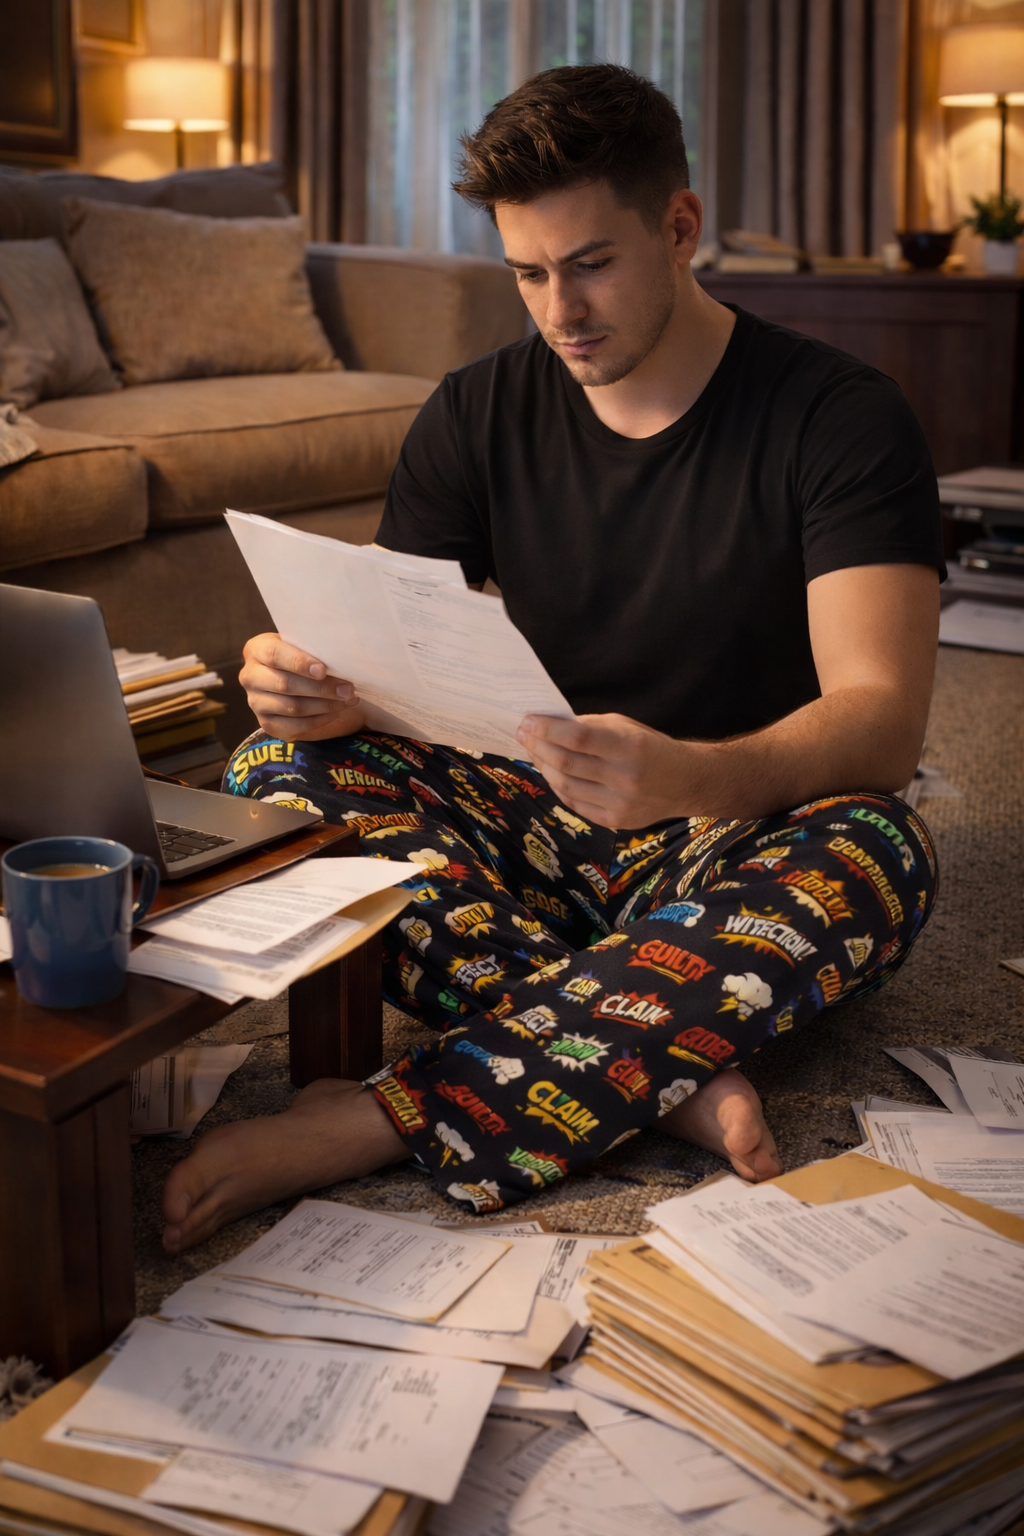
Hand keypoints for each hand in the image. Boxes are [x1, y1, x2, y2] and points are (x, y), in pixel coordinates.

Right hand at [239, 633, 366, 741]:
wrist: (291, 678)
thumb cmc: (301, 657)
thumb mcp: (302, 646)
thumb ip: (313, 650)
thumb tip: (342, 662)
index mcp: (256, 650)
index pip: (274, 655)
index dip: (299, 663)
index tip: (323, 670)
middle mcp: (250, 677)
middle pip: (285, 684)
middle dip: (321, 688)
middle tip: (348, 689)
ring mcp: (256, 703)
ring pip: (293, 707)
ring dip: (326, 705)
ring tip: (348, 700)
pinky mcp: (266, 724)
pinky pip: (295, 726)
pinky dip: (320, 720)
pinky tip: (336, 712)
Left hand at [516, 712, 696, 828]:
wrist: (686, 783)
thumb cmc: (651, 748)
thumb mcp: (626, 727)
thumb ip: (590, 726)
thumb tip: (549, 725)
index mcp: (629, 746)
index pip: (577, 737)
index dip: (547, 729)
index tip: (528, 721)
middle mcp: (625, 777)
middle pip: (566, 763)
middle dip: (538, 746)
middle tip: (522, 734)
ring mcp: (619, 802)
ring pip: (565, 785)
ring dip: (543, 766)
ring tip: (534, 752)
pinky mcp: (615, 820)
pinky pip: (575, 802)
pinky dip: (558, 786)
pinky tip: (550, 772)